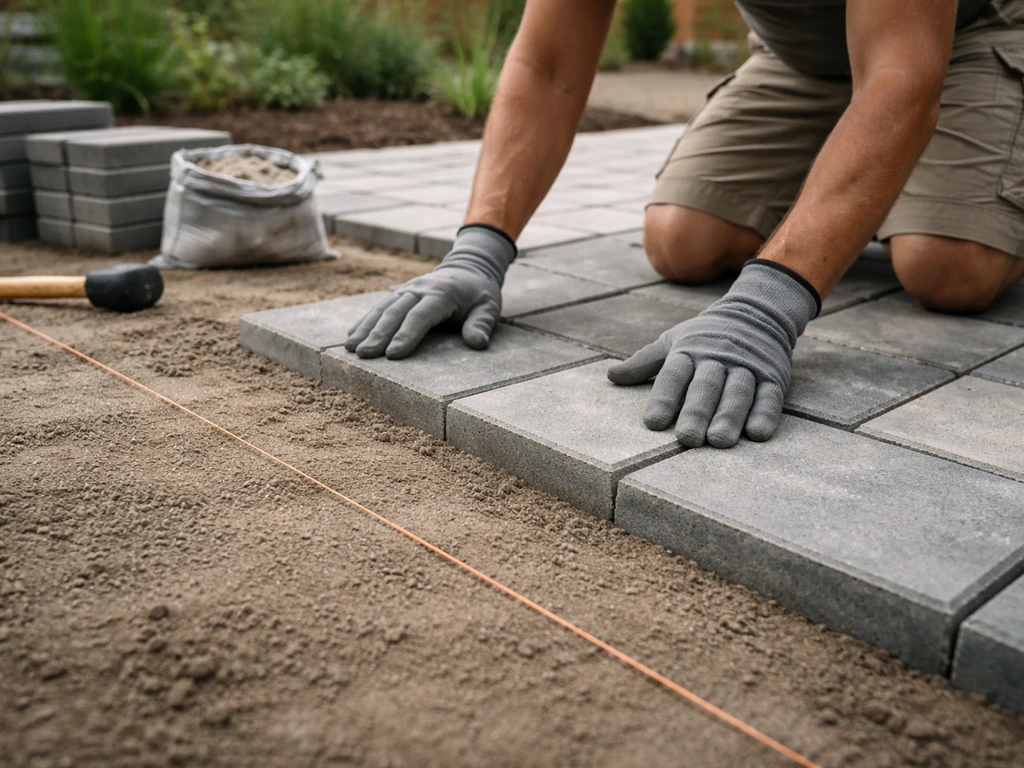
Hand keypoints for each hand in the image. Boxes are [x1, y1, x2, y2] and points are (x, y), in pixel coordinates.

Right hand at [344, 224, 515, 358]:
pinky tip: (351, 335)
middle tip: (365, 355)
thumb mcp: (489, 307)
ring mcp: (407, 289)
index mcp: (441, 293)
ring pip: (383, 309)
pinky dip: (364, 321)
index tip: (393, 355)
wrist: (468, 268)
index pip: (421, 316)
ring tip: (351, 348)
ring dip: (365, 328)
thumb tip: (477, 343)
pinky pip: (379, 307)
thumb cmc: (479, 294)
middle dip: (378, 334)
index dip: (407, 335)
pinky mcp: (399, 292)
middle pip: (396, 312)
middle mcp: (419, 289)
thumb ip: (482, 324)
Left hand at [607, 260, 819, 447]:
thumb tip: (611, 377)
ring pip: (738, 392)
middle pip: (706, 386)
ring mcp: (748, 367)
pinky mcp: (773, 376)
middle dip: (697, 412)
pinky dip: (765, 414)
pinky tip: (756, 434)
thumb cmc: (705, 336)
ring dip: (730, 417)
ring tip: (719, 441)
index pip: (674, 375)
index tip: (653, 423)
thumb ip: (644, 362)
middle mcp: (718, 358)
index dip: (664, 398)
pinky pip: (770, 397)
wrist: (758, 311)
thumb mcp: (673, 341)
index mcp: (689, 351)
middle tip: (688, 439)